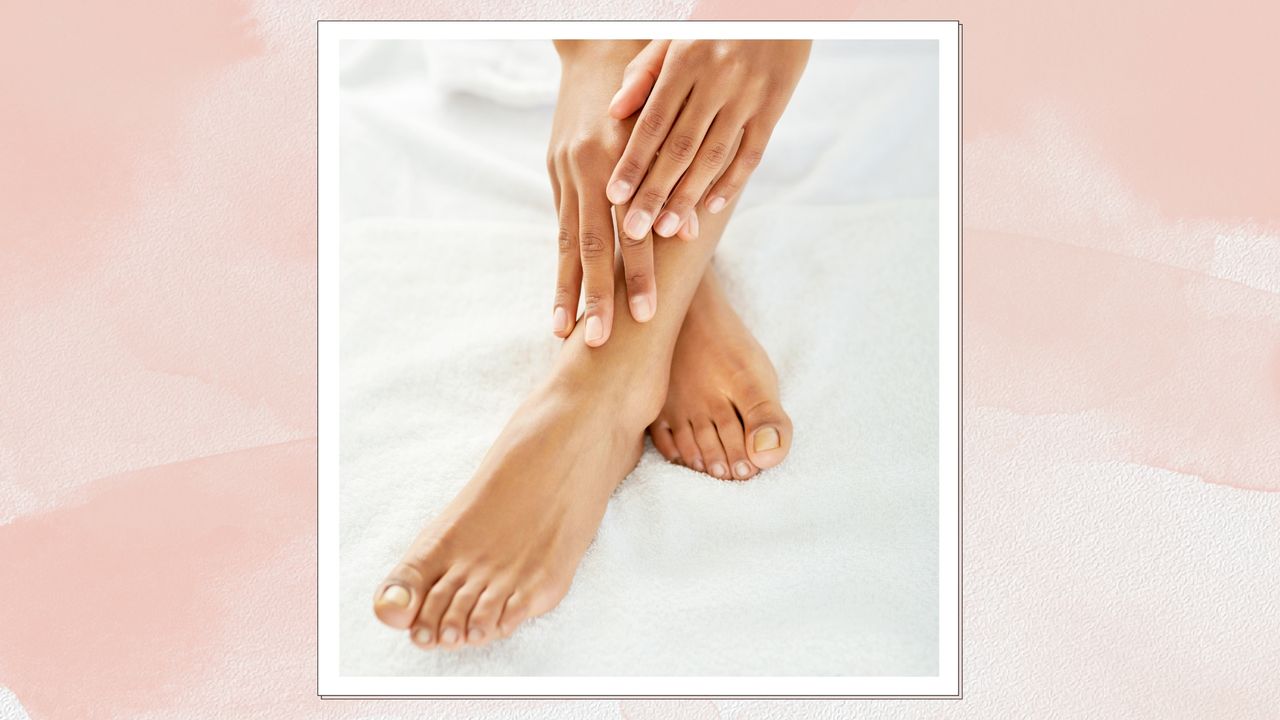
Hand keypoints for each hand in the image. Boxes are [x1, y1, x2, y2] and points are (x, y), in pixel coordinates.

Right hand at [547, 41, 653, 345]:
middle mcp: (589, 168)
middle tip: (601, 341)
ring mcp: (566, 172)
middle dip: (598, 295)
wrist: (600, 49)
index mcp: (621, 159)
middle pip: (593, 245)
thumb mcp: (663, 127)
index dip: (637, 273)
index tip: (644, 315)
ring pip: (566, 242)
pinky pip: (558, 229)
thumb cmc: (648, 92)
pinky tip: (559, 300)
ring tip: (563, 333)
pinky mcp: (554, 173)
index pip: (630, 229)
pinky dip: (559, 267)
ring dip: (566, 291)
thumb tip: (685, 234)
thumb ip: (671, 180)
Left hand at [604, 40, 810, 239]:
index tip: (613, 197)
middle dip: (655, 192)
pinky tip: (712, 207)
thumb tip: (615, 112)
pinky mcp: (774, 105)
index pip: (652, 123)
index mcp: (685, 61)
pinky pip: (751, 151)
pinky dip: (732, 181)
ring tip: (668, 227)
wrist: (776, 3)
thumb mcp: (674, 34)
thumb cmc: (714, 21)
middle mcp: (716, 79)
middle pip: (680, 148)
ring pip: (714, 156)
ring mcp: (748, 94)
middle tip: (634, 230)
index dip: (632, 163)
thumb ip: (644, 72)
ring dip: (689, 196)